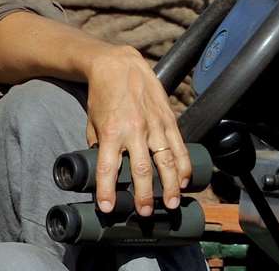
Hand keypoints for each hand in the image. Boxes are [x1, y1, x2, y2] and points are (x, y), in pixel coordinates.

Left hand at [83, 45, 190, 215]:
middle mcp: (134, 129)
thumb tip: (106, 169)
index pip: (108, 167)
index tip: (108, 208)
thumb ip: (99, 147)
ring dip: (171, 185)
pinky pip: (179, 145)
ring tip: (172, 203)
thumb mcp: (93, 123)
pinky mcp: (168, 118)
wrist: (119, 64)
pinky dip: (184, 164)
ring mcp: (154, 124)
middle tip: (146, 213)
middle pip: (142, 169)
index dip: (107, 190)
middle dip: (145, 195)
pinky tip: (185, 180)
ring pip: (166, 160)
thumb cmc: (103, 96)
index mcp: (111, 132)